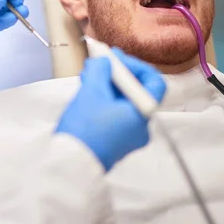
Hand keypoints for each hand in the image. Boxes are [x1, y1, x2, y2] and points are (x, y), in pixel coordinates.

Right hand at [55, 48, 165, 170]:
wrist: (70, 164)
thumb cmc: (84, 129)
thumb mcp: (91, 91)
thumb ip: (101, 69)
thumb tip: (104, 60)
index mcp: (142, 114)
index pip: (152, 81)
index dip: (135, 65)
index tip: (115, 59)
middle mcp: (141, 126)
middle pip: (136, 91)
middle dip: (117, 73)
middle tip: (99, 61)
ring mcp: (129, 136)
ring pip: (123, 101)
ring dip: (108, 84)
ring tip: (88, 73)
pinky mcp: (116, 141)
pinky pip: (116, 113)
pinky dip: (105, 99)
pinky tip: (89, 90)